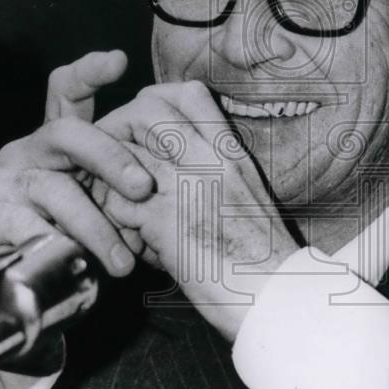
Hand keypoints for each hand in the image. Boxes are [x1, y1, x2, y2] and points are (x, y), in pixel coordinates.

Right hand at [0, 50, 153, 281]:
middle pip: (68, 132)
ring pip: (56, 190)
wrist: (9, 307)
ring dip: (95, 227)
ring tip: (122, 263)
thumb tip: (176, 180)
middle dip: (112, 156)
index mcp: (56, 145)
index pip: (67, 93)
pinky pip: (29, 229)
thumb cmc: (69, 253)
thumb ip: (126, 192)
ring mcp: (0, 181)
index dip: (89, 72)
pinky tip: (75, 270)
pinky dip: (59, 251)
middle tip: (144, 187)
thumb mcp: (104, 215)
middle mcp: (26, 152)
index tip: (119, 60)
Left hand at [92, 81, 301, 341]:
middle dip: (120, 132)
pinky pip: (117, 203)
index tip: (145, 130)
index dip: (156, 103)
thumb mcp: (248, 191)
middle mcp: (209, 158)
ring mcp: (185, 185)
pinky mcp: (164, 222)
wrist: (276, 295)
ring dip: (112, 180)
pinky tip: (131, 239)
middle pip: (146, 111)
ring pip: (123, 153)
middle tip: (115, 165)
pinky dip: (115, 221)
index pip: (189, 93)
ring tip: (121, 205)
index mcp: (231, 150)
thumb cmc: (262, 253)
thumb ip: (217, 164)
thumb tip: (181, 151)